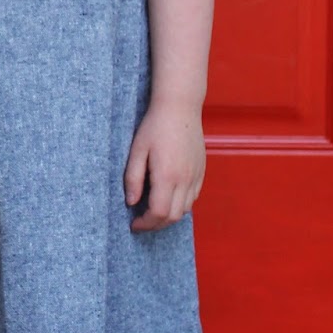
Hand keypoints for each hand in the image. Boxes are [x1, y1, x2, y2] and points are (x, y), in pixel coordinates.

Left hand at [124, 99, 205, 232]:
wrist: (180, 108)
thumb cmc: (155, 126)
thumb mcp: (137, 151)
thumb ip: (133, 179)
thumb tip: (131, 202)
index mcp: (167, 176)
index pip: (158, 213)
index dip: (145, 224)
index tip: (133, 223)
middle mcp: (185, 180)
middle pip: (173, 217)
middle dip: (155, 225)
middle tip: (141, 222)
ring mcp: (196, 176)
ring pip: (184, 210)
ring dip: (168, 216)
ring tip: (152, 212)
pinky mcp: (201, 171)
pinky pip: (193, 198)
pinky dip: (180, 205)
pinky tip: (167, 198)